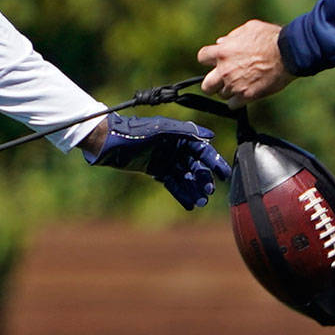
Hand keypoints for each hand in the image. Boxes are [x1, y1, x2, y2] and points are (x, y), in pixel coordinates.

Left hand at [85, 114, 231, 208]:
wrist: (109, 142)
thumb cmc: (135, 131)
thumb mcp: (161, 129)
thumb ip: (186, 131)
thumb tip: (210, 136)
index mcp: (179, 135)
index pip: (202, 149)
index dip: (214, 162)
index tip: (225, 175)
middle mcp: (175, 147)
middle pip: (196, 165)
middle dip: (204, 179)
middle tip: (209, 192)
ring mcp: (166, 159)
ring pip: (185, 176)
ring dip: (194, 189)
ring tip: (201, 202)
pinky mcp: (156, 170)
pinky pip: (172, 183)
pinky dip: (181, 193)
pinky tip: (189, 204)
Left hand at [198, 20, 292, 104]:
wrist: (289, 53)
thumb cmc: (272, 38)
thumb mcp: (249, 28)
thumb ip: (232, 36)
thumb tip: (221, 42)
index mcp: (223, 51)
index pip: (202, 57)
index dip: (209, 59)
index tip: (215, 61)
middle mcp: (225, 70)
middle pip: (206, 85)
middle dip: (212, 84)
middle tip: (221, 81)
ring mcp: (235, 85)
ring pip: (222, 95)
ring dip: (229, 91)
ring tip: (241, 84)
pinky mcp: (247, 96)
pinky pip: (233, 105)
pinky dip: (238, 101)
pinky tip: (245, 93)